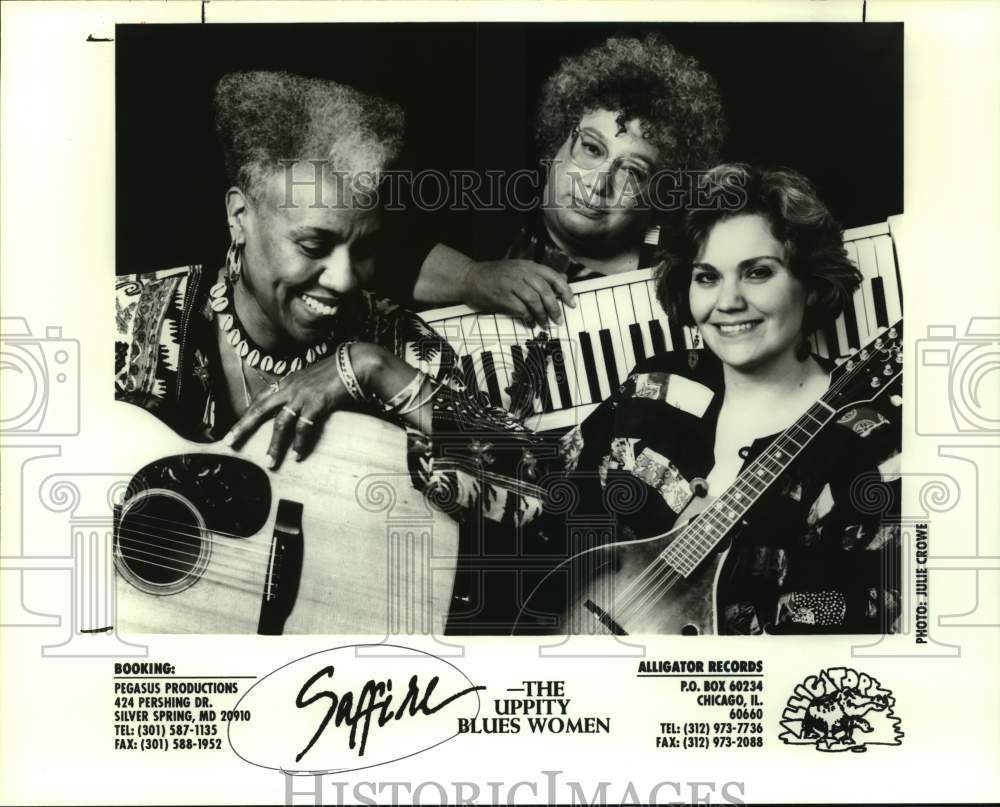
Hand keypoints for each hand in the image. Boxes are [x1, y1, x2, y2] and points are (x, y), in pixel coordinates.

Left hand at [223, 342, 384, 467]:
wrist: (355, 363)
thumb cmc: (337, 373)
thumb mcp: (311, 379)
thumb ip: (299, 391)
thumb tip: (293, 408)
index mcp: (287, 382)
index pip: (260, 399)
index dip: (246, 415)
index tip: (234, 429)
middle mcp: (290, 388)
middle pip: (259, 409)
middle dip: (243, 427)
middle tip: (230, 442)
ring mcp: (302, 395)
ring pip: (280, 423)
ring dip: (275, 445)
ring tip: (271, 462)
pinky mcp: (316, 403)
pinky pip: (304, 427)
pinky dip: (300, 443)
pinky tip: (298, 455)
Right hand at [461, 259, 575, 327]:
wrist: (469, 277)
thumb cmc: (495, 275)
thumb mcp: (519, 268)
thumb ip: (540, 274)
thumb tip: (562, 278)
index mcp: (528, 265)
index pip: (553, 276)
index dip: (565, 291)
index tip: (571, 303)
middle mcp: (521, 273)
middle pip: (545, 290)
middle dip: (555, 307)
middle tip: (558, 319)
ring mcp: (511, 284)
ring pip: (534, 300)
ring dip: (542, 315)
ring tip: (544, 324)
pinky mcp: (502, 297)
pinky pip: (521, 309)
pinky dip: (528, 318)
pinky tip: (529, 323)